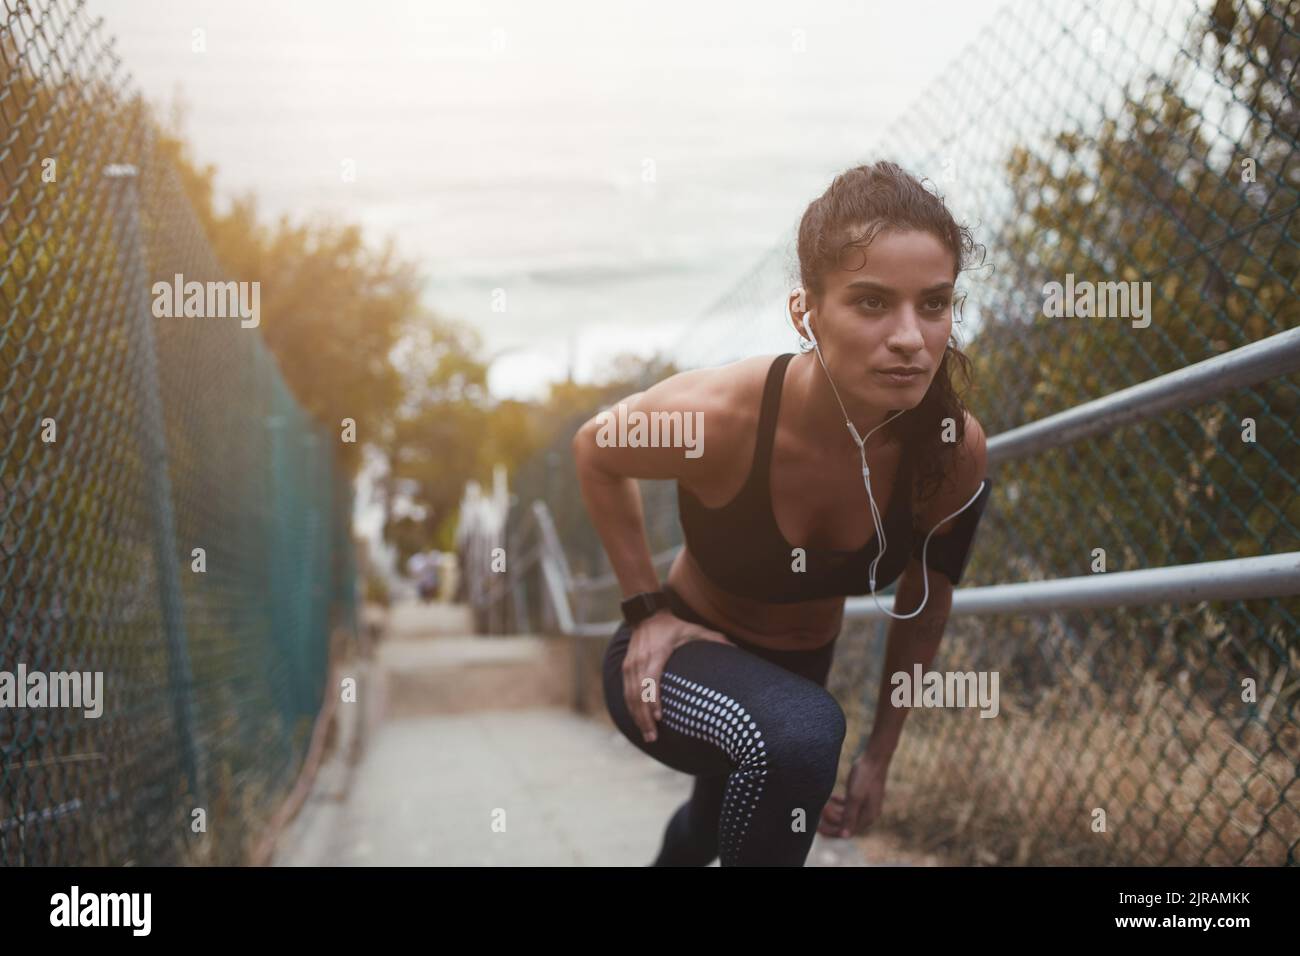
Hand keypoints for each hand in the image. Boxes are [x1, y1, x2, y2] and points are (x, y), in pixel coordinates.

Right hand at [621, 609, 734, 743]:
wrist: (646, 615)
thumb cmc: (673, 626)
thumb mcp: (693, 629)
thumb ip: (713, 638)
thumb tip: (735, 649)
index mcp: (655, 653)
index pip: (650, 680)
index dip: (653, 700)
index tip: (660, 718)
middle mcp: (639, 660)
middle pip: (637, 694)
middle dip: (644, 717)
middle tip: (654, 737)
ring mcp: (630, 665)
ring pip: (629, 696)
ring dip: (637, 717)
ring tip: (647, 735)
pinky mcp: (625, 668)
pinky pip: (626, 692)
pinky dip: (632, 709)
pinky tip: (639, 722)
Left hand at [819, 750, 889, 837]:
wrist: (874, 758)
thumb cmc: (865, 777)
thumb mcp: (855, 797)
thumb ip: (849, 817)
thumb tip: (845, 836)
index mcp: (867, 817)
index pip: (846, 832)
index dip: (830, 830)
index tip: (816, 826)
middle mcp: (867, 815)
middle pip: (845, 824)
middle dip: (830, 819)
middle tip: (818, 810)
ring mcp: (865, 806)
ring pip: (845, 815)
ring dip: (833, 811)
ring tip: (824, 802)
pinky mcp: (862, 797)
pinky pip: (848, 806)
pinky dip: (839, 804)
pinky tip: (832, 798)